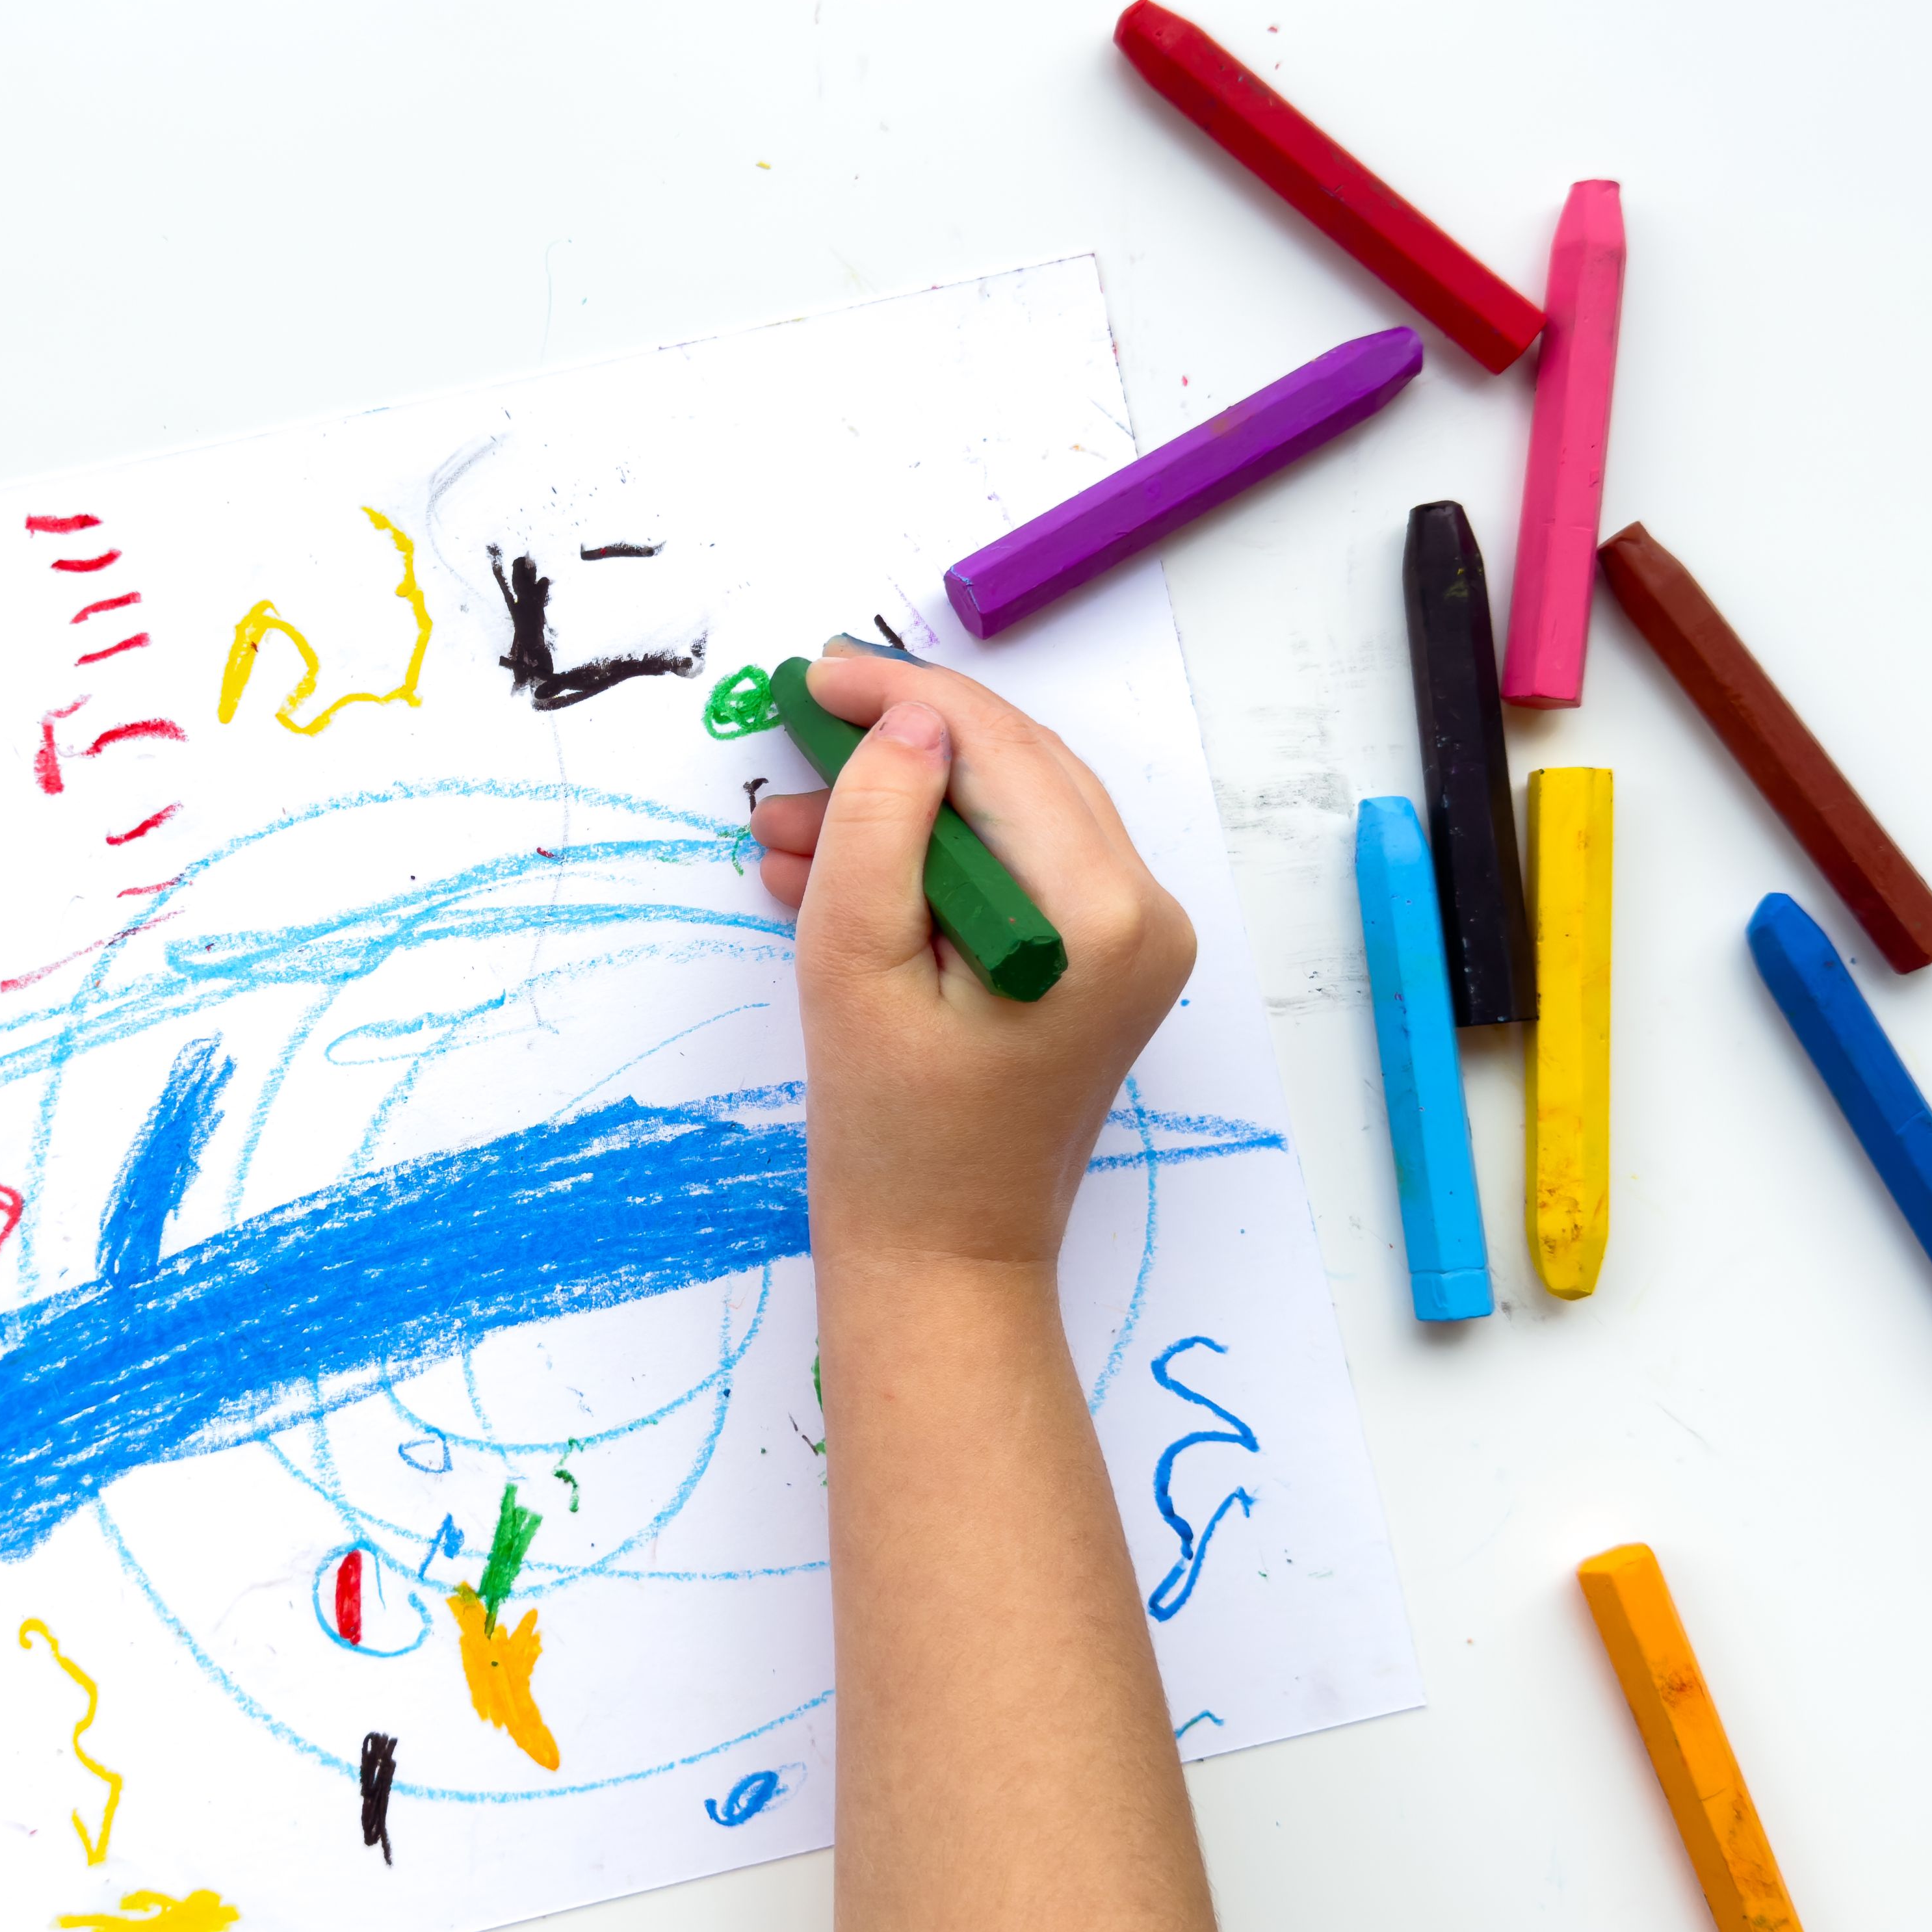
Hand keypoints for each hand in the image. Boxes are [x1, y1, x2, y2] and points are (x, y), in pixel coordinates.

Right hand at [751, 653, 1193, 1271]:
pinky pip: (1013, 866)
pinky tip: (833, 871)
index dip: (902, 698)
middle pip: (1016, 771)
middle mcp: (1143, 915)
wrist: (944, 1255)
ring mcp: (1132, 938)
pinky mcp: (1103, 958)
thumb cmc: (895, 1134)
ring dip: (903, 807)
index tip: (812, 675)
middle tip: (793, 734)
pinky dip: (932, 857)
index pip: (1001, 753)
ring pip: (1010, 812)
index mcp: (1099, 916)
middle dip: (899, 747)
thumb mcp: (854, 966)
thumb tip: (907, 720)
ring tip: (788, 833)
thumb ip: (879, 827)